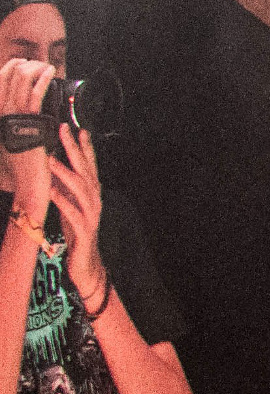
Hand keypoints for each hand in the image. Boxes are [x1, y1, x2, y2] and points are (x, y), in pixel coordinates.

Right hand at [0, 58, 49, 211]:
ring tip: (45, 66)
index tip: (20, 62)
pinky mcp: (29, 120)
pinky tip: (50, 72)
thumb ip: (20, 122)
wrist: (28, 182)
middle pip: (7, 79)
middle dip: (21, 66)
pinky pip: (34, 93)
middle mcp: (1, 114)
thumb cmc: (26, 164)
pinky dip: (42, 78)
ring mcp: (13, 116)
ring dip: (34, 69)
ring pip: (20, 82)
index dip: (8, 70)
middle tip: (34, 62)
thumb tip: (31, 107)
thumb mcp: (19, 138)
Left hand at [50, 125, 105, 301]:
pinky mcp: (84, 229)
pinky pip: (73, 212)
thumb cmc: (76, 235)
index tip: (78, 128)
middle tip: (63, 131)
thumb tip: (54, 170)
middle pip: (86, 170)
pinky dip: (63, 200)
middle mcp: (95, 200)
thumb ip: (66, 190)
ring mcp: (91, 214)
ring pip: (81, 188)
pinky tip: (52, 191)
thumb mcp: (70, 207)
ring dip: (65, 172)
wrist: (86, 265)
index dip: (85, 147)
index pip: (90, 166)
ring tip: (50, 159)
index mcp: (91, 194)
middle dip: (75, 150)